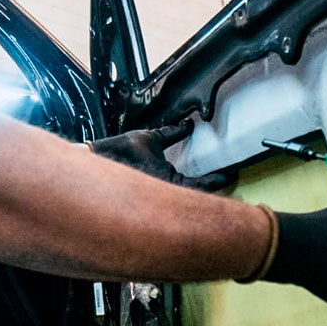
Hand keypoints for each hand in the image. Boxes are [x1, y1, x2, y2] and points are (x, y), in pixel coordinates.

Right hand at [90, 120, 232, 191]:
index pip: (202, 185)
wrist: (96, 161)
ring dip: (198, 194)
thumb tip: (188, 124)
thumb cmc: (119, 153)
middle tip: (228, 181)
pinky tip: (187, 186)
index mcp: (168, 182)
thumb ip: (172, 132)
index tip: (230, 175)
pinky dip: (182, 193)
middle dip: (212, 191)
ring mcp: (158, 198)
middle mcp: (165, 194)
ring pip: (185, 200)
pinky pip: (172, 198)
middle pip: (197, 198)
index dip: (219, 179)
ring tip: (213, 185)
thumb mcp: (151, 138)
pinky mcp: (150, 196)